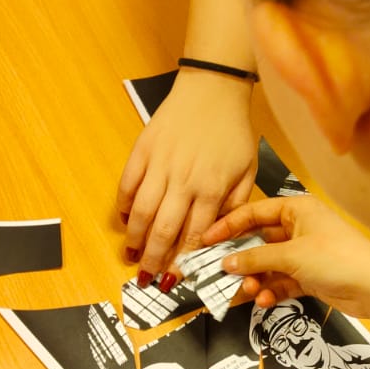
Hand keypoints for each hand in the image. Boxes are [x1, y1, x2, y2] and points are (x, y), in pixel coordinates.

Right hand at [117, 71, 257, 279]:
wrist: (213, 89)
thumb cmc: (233, 130)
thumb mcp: (247, 169)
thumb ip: (236, 204)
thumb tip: (220, 235)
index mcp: (211, 188)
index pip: (193, 235)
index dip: (181, 261)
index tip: (174, 279)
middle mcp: (183, 181)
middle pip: (163, 230)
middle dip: (153, 260)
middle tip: (146, 278)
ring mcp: (160, 165)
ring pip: (140, 211)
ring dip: (133, 238)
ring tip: (130, 255)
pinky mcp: (143, 150)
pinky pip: (127, 184)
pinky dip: (122, 205)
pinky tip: (124, 219)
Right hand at [200, 195, 369, 319]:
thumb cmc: (338, 259)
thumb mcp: (291, 256)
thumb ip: (256, 259)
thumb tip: (227, 262)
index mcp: (297, 210)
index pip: (254, 212)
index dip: (228, 226)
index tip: (206, 240)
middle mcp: (300, 228)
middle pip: (259, 241)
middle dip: (241, 260)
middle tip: (220, 273)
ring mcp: (305, 254)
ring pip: (268, 265)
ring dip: (256, 279)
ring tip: (247, 291)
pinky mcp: (310, 276)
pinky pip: (281, 282)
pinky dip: (271, 291)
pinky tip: (265, 300)